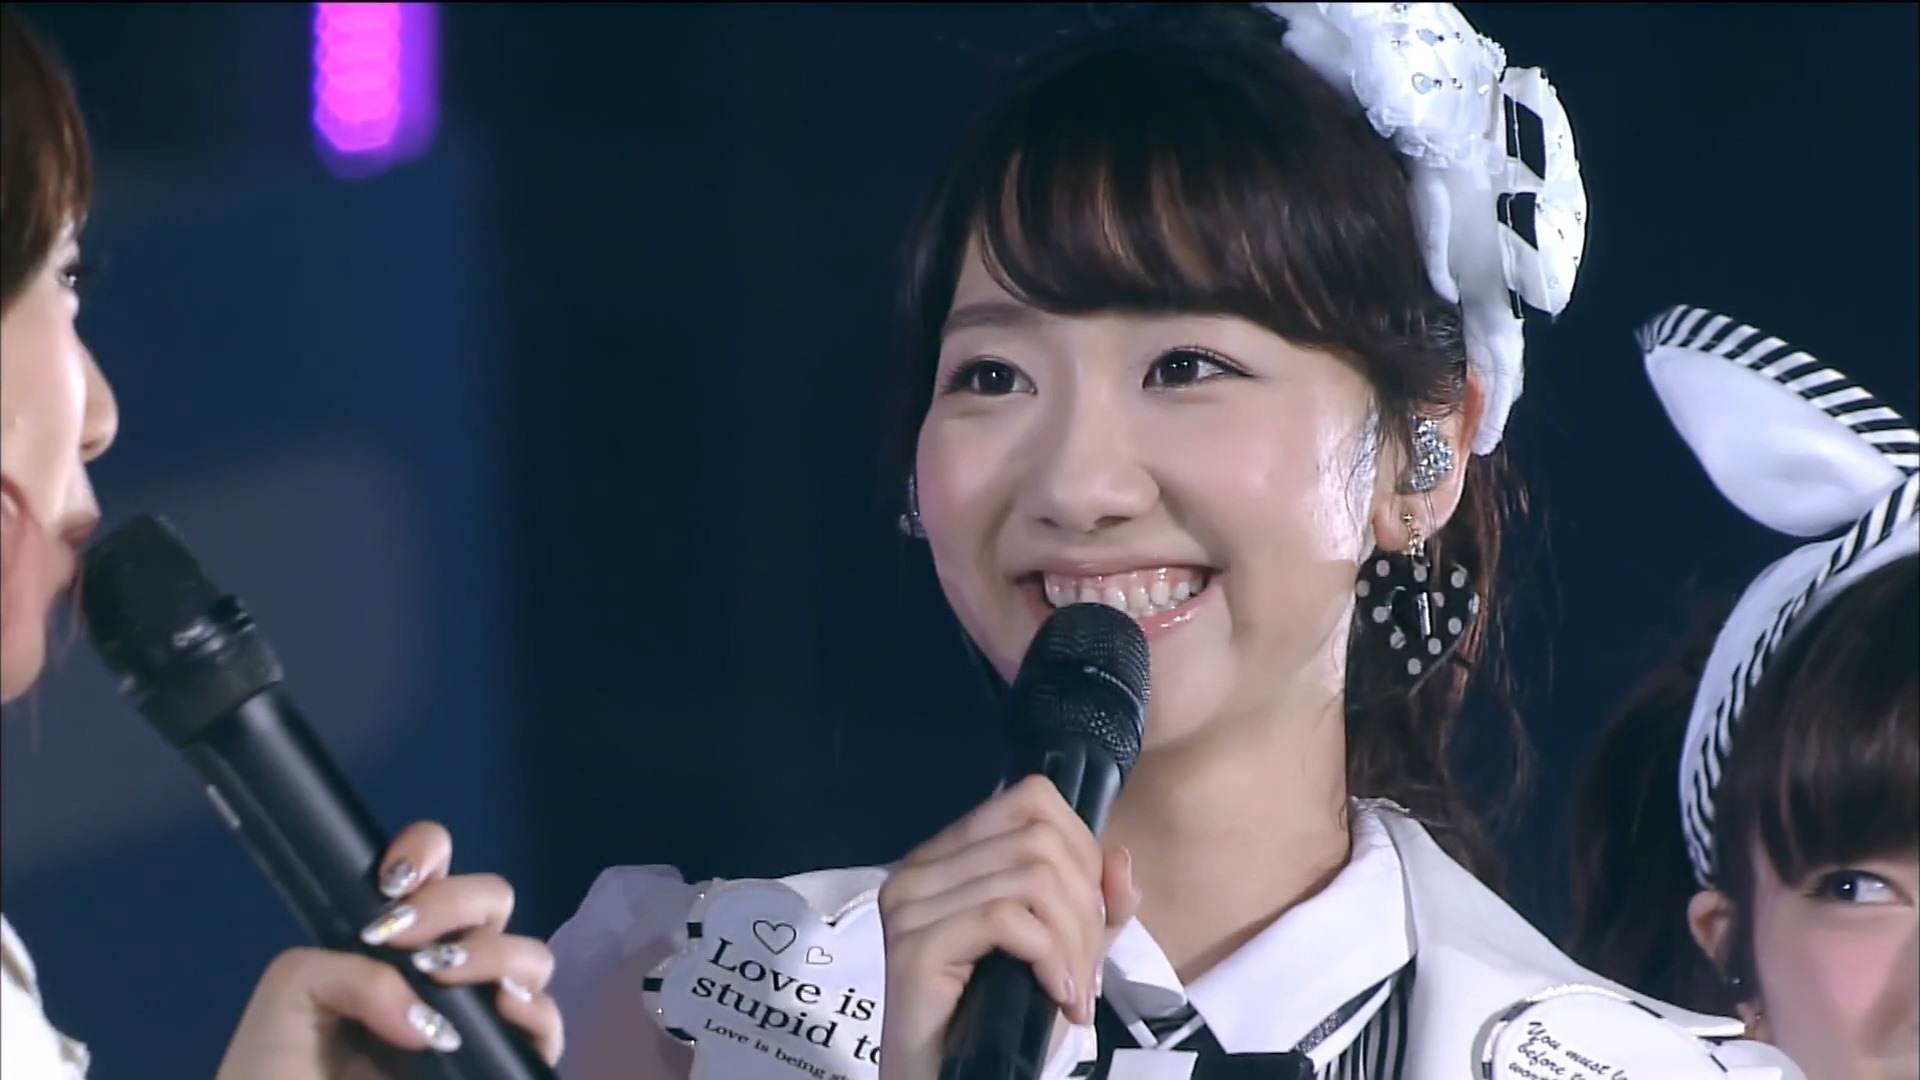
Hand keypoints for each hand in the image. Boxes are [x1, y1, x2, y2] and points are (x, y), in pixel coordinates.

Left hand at [214, 821, 563, 1079]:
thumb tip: (426, 1014)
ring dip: (494, 953)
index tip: (392, 881)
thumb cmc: (278, 1064)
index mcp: (396, 935)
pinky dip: (536, 1012)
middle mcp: (444, 965)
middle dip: (453, 903)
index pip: (434, 865)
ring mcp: (476, 1012)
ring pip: (529, 956)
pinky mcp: (496, 1061)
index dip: (426, 851)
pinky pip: (546, 1026)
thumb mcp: (291, 990)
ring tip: (443, 977)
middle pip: (492, 900)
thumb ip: (350, 969)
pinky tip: (499, 1010)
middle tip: (404, 938)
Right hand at [875, 776, 1138, 1079]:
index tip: (1093, 914)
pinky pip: (1007, 920)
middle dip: (1085, 908)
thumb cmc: (998, 1023)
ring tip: (1073, 992)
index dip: (1082, 849)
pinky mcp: (914, 944)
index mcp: (948, 855)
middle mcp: (920, 867)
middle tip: (1086, 972)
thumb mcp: (1063, 955)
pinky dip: (1049, 957)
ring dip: (1073, 943)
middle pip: (1039, 839)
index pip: (1031, 800)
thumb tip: (1121, 859)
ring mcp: (910, 903)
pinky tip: (1056, 995)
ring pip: (1030, 878)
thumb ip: (1095, 907)